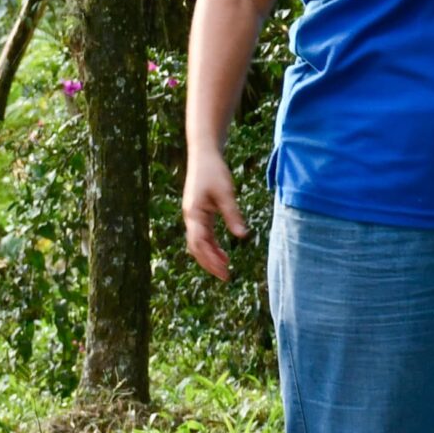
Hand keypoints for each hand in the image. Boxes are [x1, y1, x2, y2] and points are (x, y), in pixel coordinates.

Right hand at [182, 151, 246, 282]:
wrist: (203, 155)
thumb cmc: (214, 171)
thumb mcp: (226, 193)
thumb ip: (233, 214)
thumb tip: (242, 236)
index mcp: (194, 214)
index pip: (200, 244)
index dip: (211, 260)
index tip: (224, 271)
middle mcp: (191, 217)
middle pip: (196, 247)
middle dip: (210, 263)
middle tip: (226, 277)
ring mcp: (193, 216)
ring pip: (199, 243)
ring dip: (211, 256)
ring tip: (226, 268)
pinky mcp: (198, 213)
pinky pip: (203, 235)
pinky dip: (212, 246)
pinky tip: (223, 252)